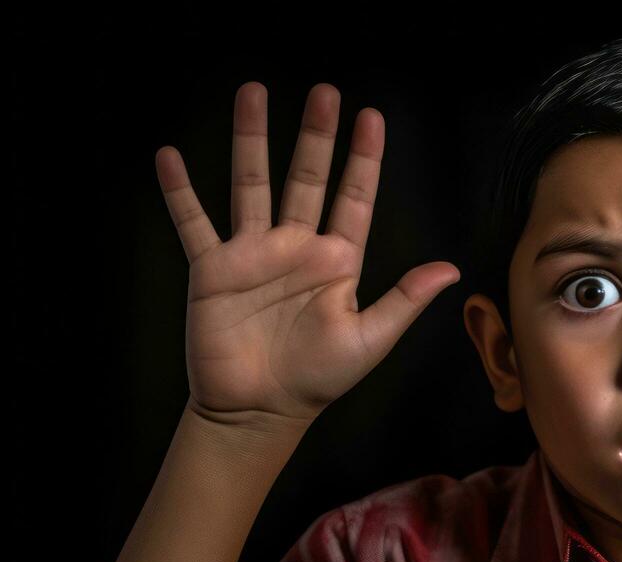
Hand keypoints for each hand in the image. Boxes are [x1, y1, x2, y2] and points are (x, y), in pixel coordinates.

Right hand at [155, 81, 458, 429]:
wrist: (259, 410)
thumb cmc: (318, 379)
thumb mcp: (370, 339)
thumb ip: (405, 300)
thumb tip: (451, 269)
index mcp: (336, 261)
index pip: (353, 198)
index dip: (363, 158)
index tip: (371, 117)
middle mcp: (295, 247)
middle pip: (306, 177)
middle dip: (315, 135)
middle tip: (324, 91)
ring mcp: (253, 254)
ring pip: (252, 183)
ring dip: (251, 139)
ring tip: (252, 92)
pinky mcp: (212, 269)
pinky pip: (194, 222)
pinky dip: (180, 192)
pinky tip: (169, 157)